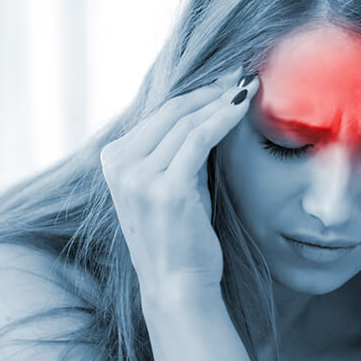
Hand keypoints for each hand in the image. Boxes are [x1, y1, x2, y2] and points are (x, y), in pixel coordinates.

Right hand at [100, 66, 257, 297]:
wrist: (177, 286)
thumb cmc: (181, 237)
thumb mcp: (167, 185)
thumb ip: (173, 151)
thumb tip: (203, 110)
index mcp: (113, 160)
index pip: (158, 114)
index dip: (194, 94)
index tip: (224, 80)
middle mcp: (119, 165)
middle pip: (171, 112)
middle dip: (209, 90)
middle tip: (240, 74)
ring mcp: (139, 177)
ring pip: (186, 122)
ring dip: (220, 100)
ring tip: (248, 87)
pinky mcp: (166, 188)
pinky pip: (199, 139)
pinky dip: (223, 117)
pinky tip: (243, 105)